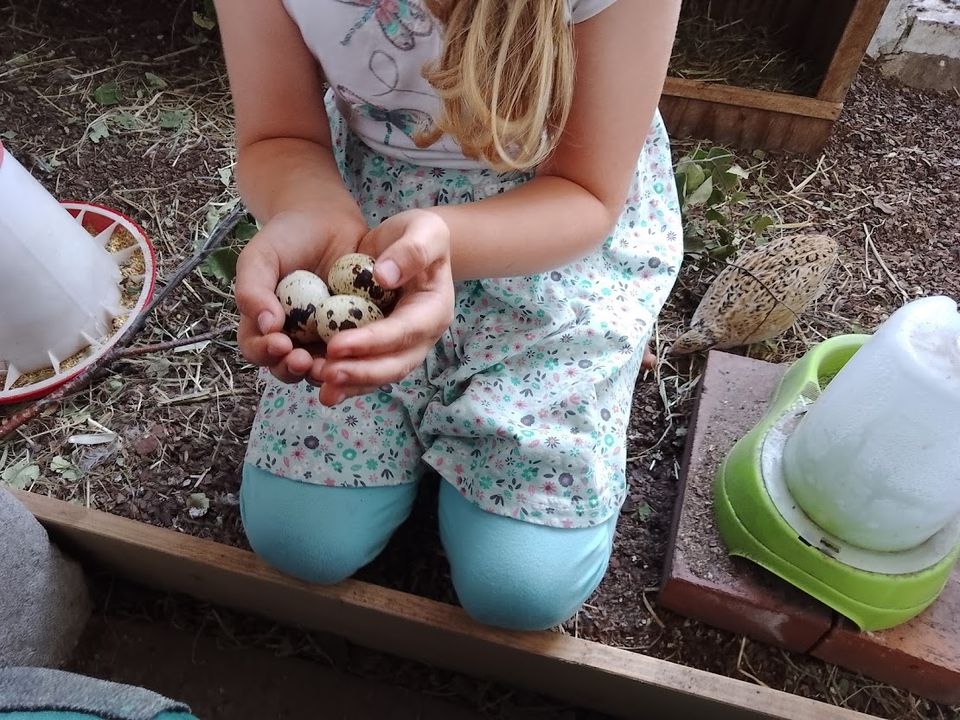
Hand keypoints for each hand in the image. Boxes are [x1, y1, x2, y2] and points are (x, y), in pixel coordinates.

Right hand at [234, 208, 365, 384]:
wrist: (325, 219)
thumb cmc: (285, 239)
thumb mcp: (260, 258)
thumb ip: (252, 289)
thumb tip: (266, 325)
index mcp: (265, 325)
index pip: (258, 349)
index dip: (265, 352)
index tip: (279, 342)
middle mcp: (294, 338)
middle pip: (289, 368)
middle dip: (294, 368)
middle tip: (303, 360)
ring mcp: (325, 337)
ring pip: (323, 366)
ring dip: (326, 370)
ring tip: (331, 363)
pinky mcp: (355, 331)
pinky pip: (356, 349)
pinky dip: (356, 354)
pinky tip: (360, 350)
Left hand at [316, 209, 454, 405]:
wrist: (405, 246)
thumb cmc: (416, 235)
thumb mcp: (424, 229)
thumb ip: (413, 250)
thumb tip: (385, 277)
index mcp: (434, 310)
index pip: (405, 331)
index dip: (372, 341)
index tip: (337, 344)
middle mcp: (421, 337)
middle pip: (395, 364)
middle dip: (360, 373)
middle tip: (326, 373)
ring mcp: (402, 347)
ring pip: (379, 375)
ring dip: (350, 384)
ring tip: (319, 386)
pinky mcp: (381, 350)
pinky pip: (365, 371)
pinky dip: (344, 382)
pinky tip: (319, 385)